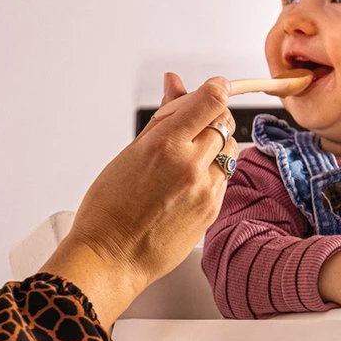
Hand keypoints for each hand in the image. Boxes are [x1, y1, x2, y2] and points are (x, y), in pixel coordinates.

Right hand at [41, 74, 237, 326]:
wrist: (112, 257)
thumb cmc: (110, 208)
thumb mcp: (131, 153)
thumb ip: (162, 117)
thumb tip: (175, 83)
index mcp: (166, 144)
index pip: (211, 100)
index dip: (215, 89)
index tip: (213, 87)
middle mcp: (191, 165)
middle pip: (224, 122)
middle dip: (213, 117)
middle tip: (193, 123)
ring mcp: (206, 190)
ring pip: (230, 150)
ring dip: (217, 144)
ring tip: (189, 155)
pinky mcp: (213, 210)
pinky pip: (224, 178)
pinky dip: (213, 171)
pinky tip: (188, 181)